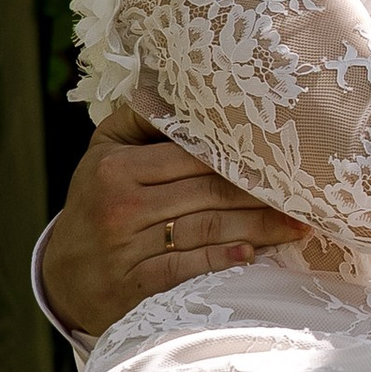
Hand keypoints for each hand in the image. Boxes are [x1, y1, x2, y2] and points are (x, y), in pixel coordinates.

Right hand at [39, 115, 303, 338]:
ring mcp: (125, 248)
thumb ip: (142, 122)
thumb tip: (181, 85)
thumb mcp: (106, 154)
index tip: (282, 156)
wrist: (65, 274)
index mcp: (117, 167)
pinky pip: (187, 269)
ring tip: (298, 227)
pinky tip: (253, 255)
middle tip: (305, 194)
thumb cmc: (99, 202)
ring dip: (258, 229)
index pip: (192, 155)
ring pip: (206, 230)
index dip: (241, 156)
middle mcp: (120, 205)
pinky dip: (222, 260)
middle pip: (208, 193)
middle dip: (262, 194)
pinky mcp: (133, 286)